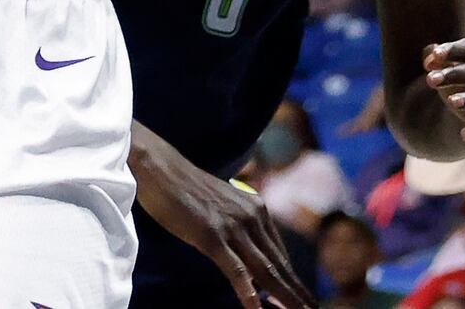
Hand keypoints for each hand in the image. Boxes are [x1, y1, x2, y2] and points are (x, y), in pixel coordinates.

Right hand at [131, 126, 315, 308]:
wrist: (161, 168)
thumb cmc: (186, 188)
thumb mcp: (222, 205)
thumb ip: (238, 226)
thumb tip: (247, 254)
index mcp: (256, 209)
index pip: (279, 253)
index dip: (292, 280)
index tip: (303, 298)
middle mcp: (251, 217)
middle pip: (279, 265)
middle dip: (296, 293)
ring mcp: (232, 227)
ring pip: (265, 270)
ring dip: (284, 297)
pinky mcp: (212, 236)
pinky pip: (236, 270)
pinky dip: (248, 293)